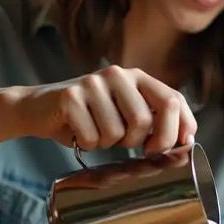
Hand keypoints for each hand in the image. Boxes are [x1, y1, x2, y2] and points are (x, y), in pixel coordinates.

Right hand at [10, 65, 196, 153]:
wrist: (38, 109)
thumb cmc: (90, 117)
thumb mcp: (125, 115)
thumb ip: (152, 121)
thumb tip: (185, 140)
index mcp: (137, 77)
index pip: (172, 100)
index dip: (177, 129)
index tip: (171, 149)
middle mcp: (118, 74)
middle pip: (145, 120)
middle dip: (139, 143)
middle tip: (127, 145)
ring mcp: (93, 83)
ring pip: (117, 132)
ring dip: (108, 144)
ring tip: (97, 133)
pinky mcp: (71, 96)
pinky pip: (92, 136)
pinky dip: (88, 144)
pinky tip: (79, 132)